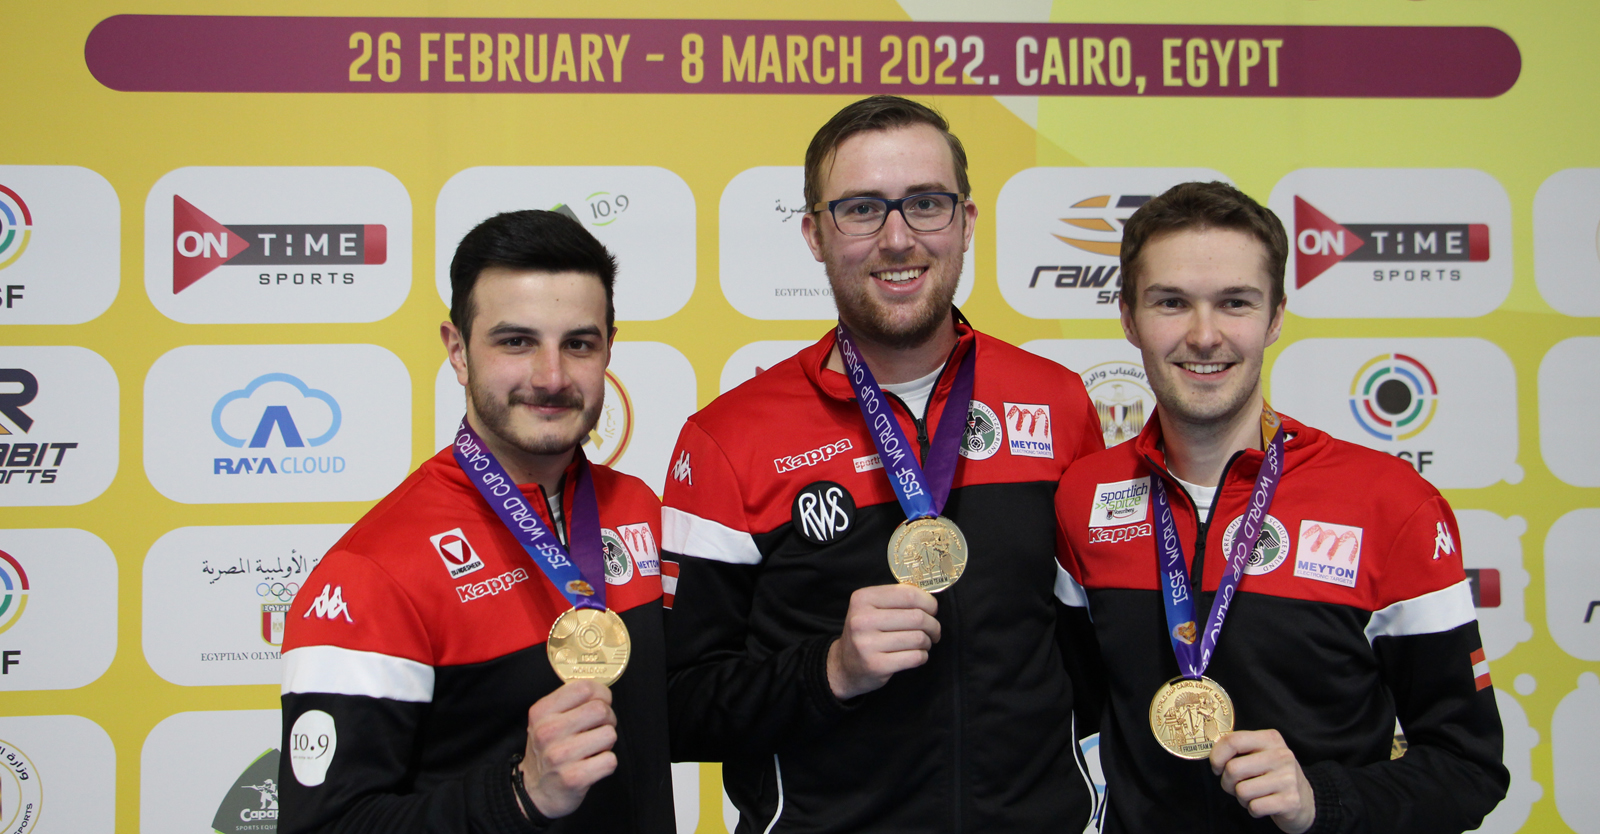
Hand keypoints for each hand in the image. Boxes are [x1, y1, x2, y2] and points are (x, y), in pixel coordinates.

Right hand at [517, 680, 618, 818]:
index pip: (584, 688)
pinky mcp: (574, 778)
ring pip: (609, 734)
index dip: (601, 694)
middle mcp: (548, 731)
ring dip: (607, 742)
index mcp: (542, 711)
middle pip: (601, 709)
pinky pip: (610, 760)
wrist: (535, 791)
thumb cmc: (548, 750)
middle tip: (598, 728)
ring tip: (592, 748)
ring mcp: (560, 756)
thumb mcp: (546, 720)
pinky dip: (606, 763)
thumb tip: (602, 691)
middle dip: (608, 719)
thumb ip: (571, 701)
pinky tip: (592, 765)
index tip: (601, 702)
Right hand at [826, 584, 940, 699]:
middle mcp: (862, 620)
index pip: (908, 594)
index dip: (928, 602)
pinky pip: (915, 657)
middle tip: (933, 630)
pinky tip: (916, 655)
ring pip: (918, 638)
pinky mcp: (876, 665)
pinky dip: (922, 656)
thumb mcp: (871, 608)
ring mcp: (867, 644)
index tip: (932, 610)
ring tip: (923, 643)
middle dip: (933, 625)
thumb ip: (896, 599)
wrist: (844, 666)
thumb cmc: (866, 633)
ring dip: (927, 642)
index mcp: (862, 599)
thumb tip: (929, 599)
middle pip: (917, 617)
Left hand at [1210, 729, 1315, 833]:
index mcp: (1270, 739)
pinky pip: (1255, 807)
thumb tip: (1211, 753)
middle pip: (1233, 769)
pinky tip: (1264, 804)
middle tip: (1236, 786)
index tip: (1217, 767)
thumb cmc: (1273, 775)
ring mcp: (1288, 778)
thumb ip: (1239, 749)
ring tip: (1253, 795)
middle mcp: (1281, 755)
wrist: (1306, 799)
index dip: (1216, 756)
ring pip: (1241, 791)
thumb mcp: (1260, 754)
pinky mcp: (1290, 801)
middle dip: (1227, 782)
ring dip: (1241, 798)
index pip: (1232, 741)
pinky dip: (1253, 810)